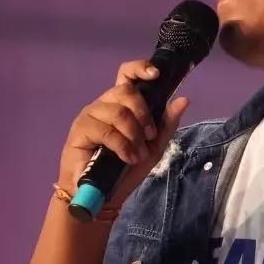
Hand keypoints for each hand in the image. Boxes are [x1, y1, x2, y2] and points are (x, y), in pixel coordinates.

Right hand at [58, 59, 189, 208]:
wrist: (104, 195)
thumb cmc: (126, 169)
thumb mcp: (154, 147)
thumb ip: (166, 124)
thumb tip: (184, 99)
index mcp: (122, 104)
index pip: (127, 75)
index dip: (140, 68)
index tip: (155, 74)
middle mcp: (105, 104)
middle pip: (126, 90)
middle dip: (144, 114)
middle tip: (149, 137)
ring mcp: (91, 114)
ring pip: (118, 111)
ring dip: (133, 135)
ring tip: (136, 154)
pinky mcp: (80, 129)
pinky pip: (106, 130)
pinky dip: (121, 145)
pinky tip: (126, 157)